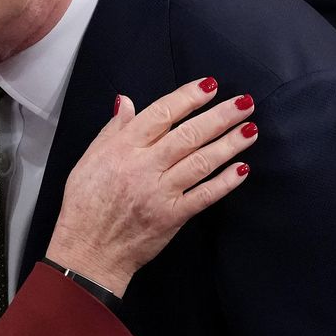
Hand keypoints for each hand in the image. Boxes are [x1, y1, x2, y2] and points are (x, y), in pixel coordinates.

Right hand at [46, 78, 256, 296]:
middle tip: (244, 103)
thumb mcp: (88, 159)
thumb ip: (113, 130)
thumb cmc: (85, 204)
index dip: (188, 98)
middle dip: (220, 116)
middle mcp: (143, 167)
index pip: (161, 114)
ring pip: (201, 162)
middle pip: (189, 135)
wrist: (88, 249)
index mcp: (122, 149)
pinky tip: (241, 169)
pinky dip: (224, 182)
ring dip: (229, 144)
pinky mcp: (172, 216)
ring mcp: (160, 192)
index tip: (210, 86)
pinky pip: (204, 196)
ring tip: (250, 129)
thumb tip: (125, 101)